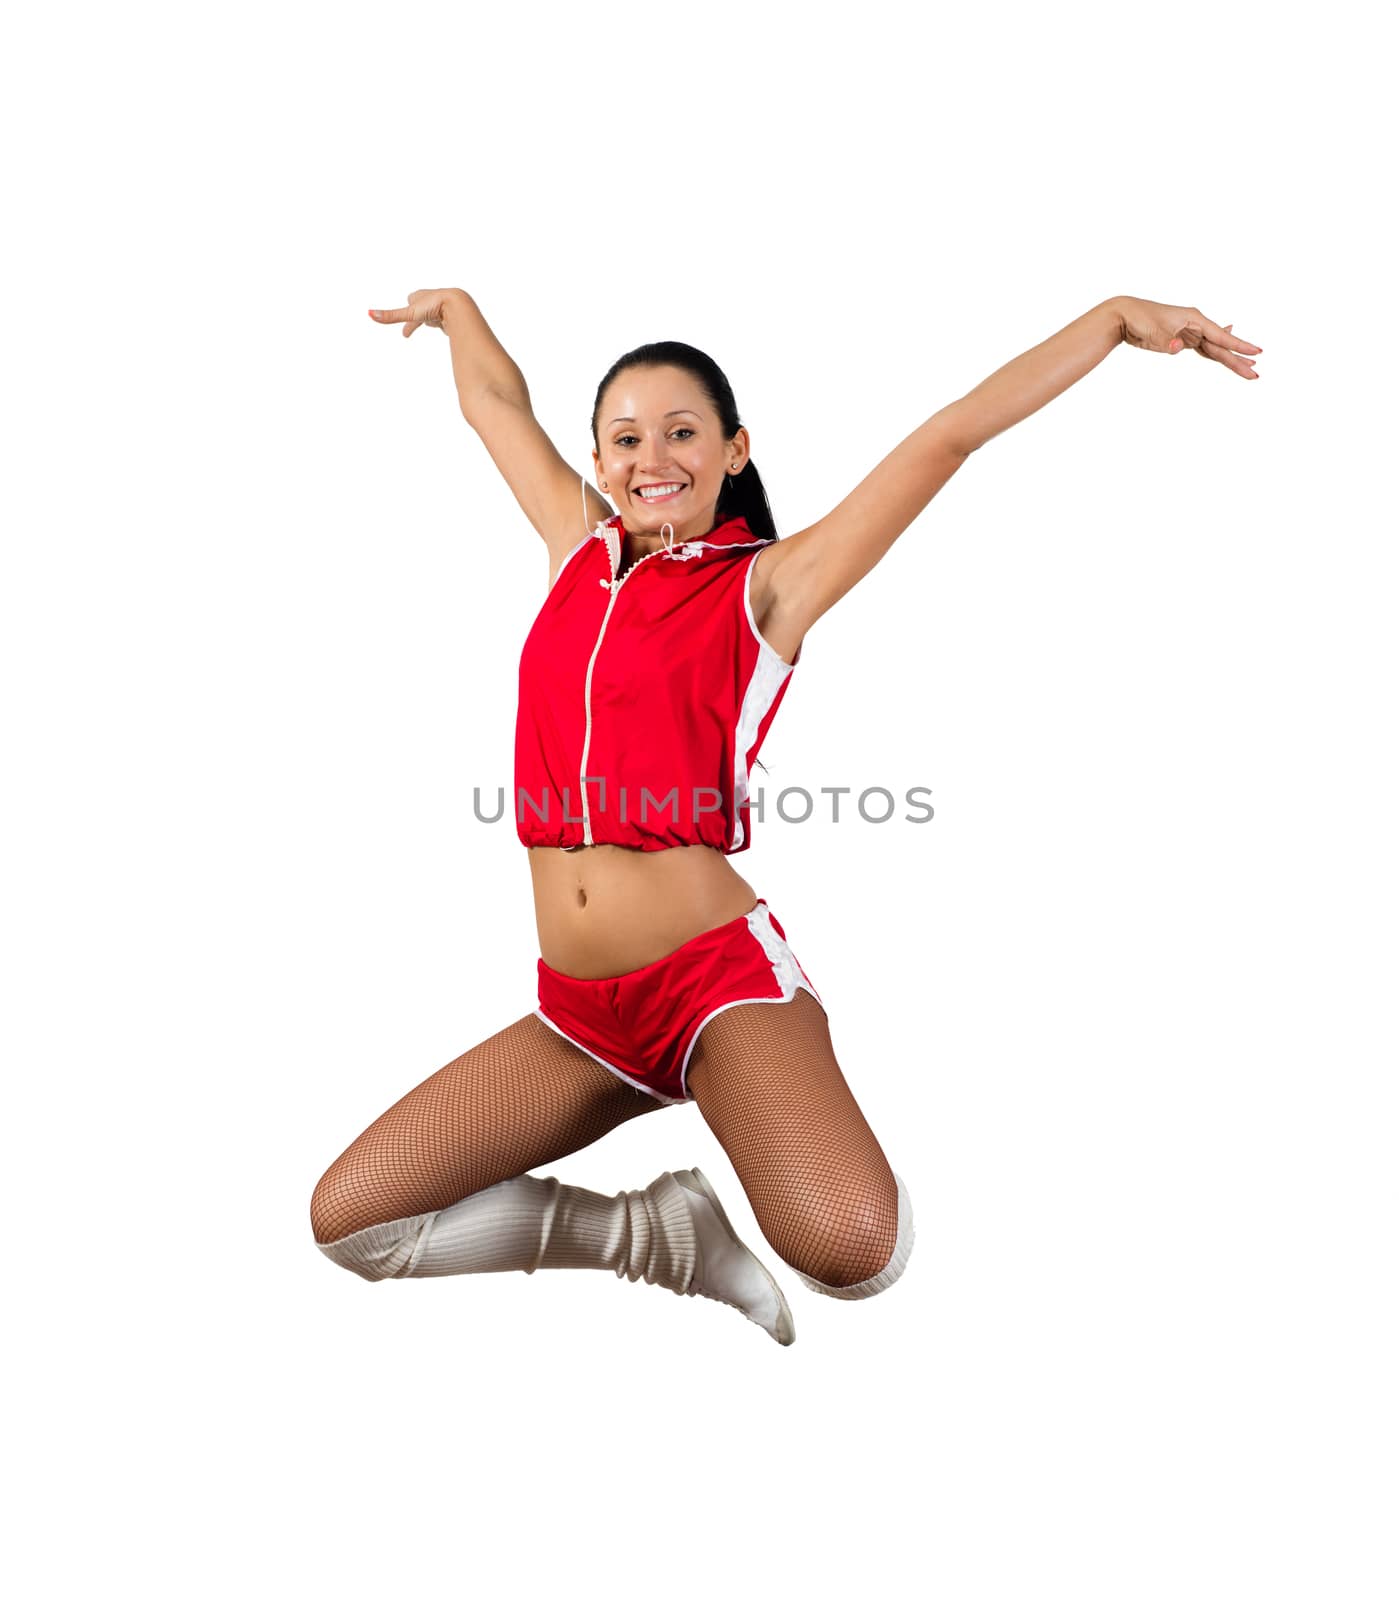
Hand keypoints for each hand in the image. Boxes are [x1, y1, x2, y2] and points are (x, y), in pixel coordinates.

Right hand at [367, 288, 463, 338]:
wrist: (460, 307)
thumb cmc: (435, 306)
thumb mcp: (410, 313)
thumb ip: (391, 316)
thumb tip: (369, 314)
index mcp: (421, 296)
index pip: (410, 302)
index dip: (405, 315)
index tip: (403, 327)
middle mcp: (432, 299)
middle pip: (420, 308)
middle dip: (416, 317)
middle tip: (408, 330)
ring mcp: (444, 307)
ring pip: (434, 313)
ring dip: (430, 319)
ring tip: (433, 323)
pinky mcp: (454, 315)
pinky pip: (446, 319)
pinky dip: (443, 322)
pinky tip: (447, 326)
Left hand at [1116, 297, 1261, 378]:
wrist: (1124, 315)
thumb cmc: (1140, 319)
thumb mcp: (1154, 331)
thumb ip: (1168, 340)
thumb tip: (1178, 347)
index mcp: (1194, 319)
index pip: (1221, 336)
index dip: (1239, 346)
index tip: (1256, 353)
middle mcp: (1196, 324)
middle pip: (1221, 346)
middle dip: (1238, 360)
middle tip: (1255, 374)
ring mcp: (1189, 332)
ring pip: (1214, 348)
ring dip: (1230, 358)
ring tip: (1248, 366)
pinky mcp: (1181, 339)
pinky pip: (1203, 347)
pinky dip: (1215, 352)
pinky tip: (1226, 350)